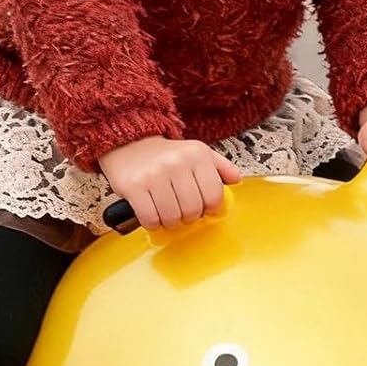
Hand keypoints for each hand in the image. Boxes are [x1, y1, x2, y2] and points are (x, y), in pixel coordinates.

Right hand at [97, 136, 242, 231]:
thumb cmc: (165, 154)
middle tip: (182, 210)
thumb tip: (237, 180)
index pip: (214, 196)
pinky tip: (152, 213)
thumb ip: (220, 166)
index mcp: (197, 155)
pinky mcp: (134, 186)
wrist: (129, 143)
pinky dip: (152, 223)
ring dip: (170, 221)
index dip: (211, 209)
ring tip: (167, 211)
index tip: (204, 209)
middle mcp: (176, 163)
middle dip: (189, 217)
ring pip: (172, 217)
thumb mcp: (196, 152)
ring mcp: (154, 175)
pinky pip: (150, 219)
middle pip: (193, 210)